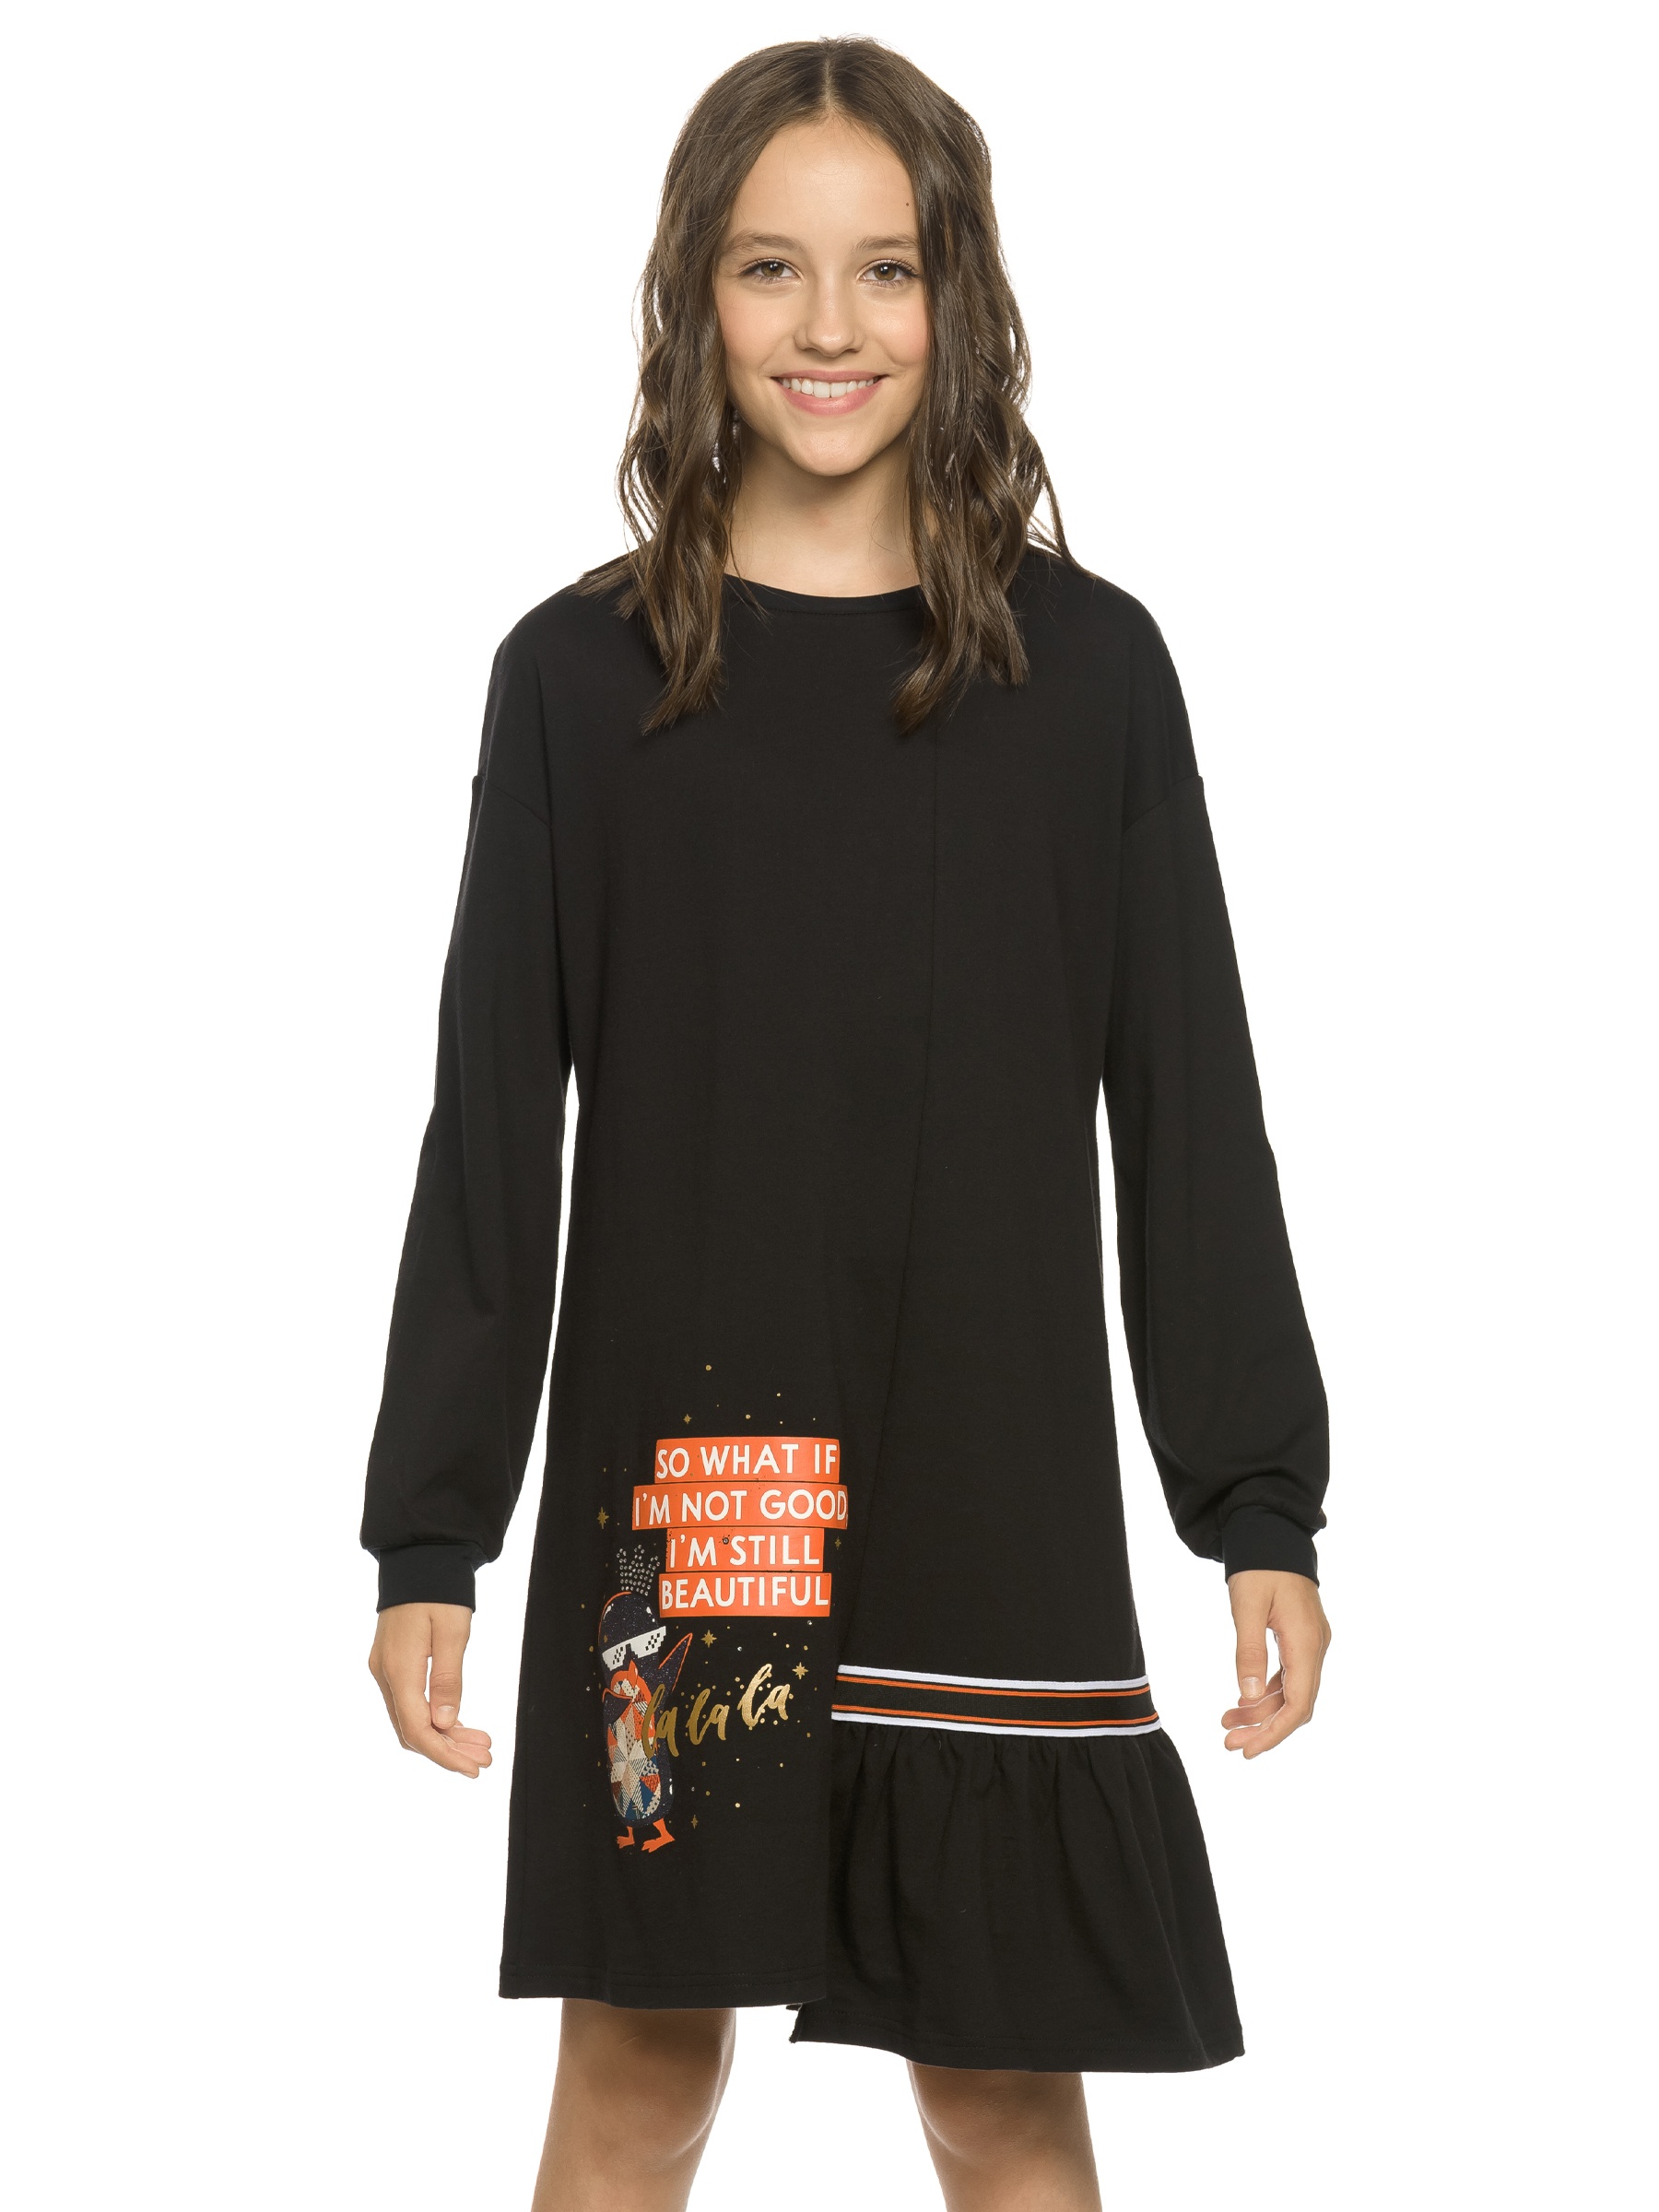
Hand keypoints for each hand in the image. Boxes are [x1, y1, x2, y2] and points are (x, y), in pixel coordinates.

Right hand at [368, 1601, 492, 1777]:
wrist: (420, 1557)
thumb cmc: (441, 1590)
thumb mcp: (453, 1631)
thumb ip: (448, 1679)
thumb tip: (444, 1724)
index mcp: (399, 1668)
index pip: (417, 1729)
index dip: (445, 1754)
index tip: (474, 1768)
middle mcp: (385, 1674)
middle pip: (412, 1730)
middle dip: (448, 1750)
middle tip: (485, 1759)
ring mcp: (385, 1669)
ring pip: (410, 1719)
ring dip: (444, 1736)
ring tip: (479, 1745)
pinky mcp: (392, 1663)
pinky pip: (410, 1703)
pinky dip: (433, 1718)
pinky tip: (458, 1724)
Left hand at [1221, 1569, 1329, 1757]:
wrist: (1273, 1533)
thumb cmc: (1259, 1566)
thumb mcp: (1247, 1607)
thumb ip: (1248, 1651)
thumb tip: (1247, 1695)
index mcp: (1306, 1642)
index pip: (1298, 1703)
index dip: (1276, 1732)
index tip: (1249, 1750)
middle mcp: (1315, 1647)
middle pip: (1297, 1704)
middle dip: (1265, 1728)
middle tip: (1229, 1744)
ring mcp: (1311, 1643)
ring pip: (1291, 1692)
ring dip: (1262, 1711)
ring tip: (1227, 1722)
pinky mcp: (1301, 1638)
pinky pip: (1288, 1676)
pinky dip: (1267, 1691)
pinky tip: (1242, 1700)